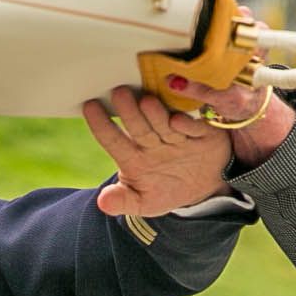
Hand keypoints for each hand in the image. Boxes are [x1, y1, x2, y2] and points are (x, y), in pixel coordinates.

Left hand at [82, 81, 228, 216]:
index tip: (89, 106)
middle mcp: (152, 142)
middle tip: (119, 92)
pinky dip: (188, 125)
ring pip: (164, 125)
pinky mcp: (201, 135)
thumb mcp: (145, 203)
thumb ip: (123, 201)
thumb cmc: (167, 190)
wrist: (205, 189)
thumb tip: (102, 202)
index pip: (113, 141)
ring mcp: (177, 137)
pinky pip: (194, 130)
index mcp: (133, 157)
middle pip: (138, 128)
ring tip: (146, 101)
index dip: (101, 125)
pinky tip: (178, 120)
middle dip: (129, 111)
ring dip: (155, 114)